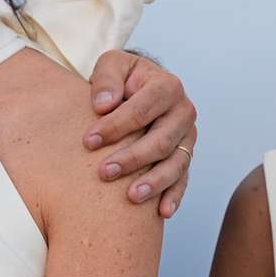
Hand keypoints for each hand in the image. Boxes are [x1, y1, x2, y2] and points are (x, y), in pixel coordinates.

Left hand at [84, 49, 197, 218]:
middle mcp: (183, 112)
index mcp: (167, 87)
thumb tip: (104, 105)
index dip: (116, 126)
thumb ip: (107, 78)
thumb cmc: (120, 77)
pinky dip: (174, 196)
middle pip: (161, 140)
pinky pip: (183, 179)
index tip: (88, 141)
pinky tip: (162, 212)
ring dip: (154, 182)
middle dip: (132, 158)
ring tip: (131, 196)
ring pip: (175, 163)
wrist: (136, 87)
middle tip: (103, 173)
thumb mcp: (112, 65)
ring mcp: (187, 137)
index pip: (143, 109)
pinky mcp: (184, 156)